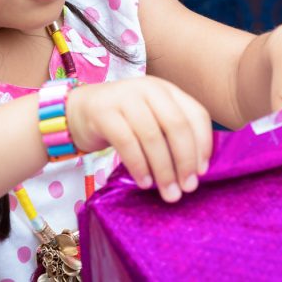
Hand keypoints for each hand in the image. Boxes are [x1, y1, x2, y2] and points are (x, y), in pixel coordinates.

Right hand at [66, 76, 212, 201]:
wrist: (77, 111)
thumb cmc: (122, 121)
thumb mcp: (151, 120)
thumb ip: (171, 135)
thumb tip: (196, 171)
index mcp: (166, 90)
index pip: (196, 115)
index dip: (203, 145)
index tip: (202, 172)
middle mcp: (148, 88)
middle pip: (176, 125)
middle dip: (185, 160)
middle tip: (187, 188)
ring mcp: (124, 97)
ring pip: (152, 136)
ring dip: (163, 169)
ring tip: (168, 192)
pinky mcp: (103, 112)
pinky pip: (127, 143)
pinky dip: (139, 166)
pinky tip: (144, 183)